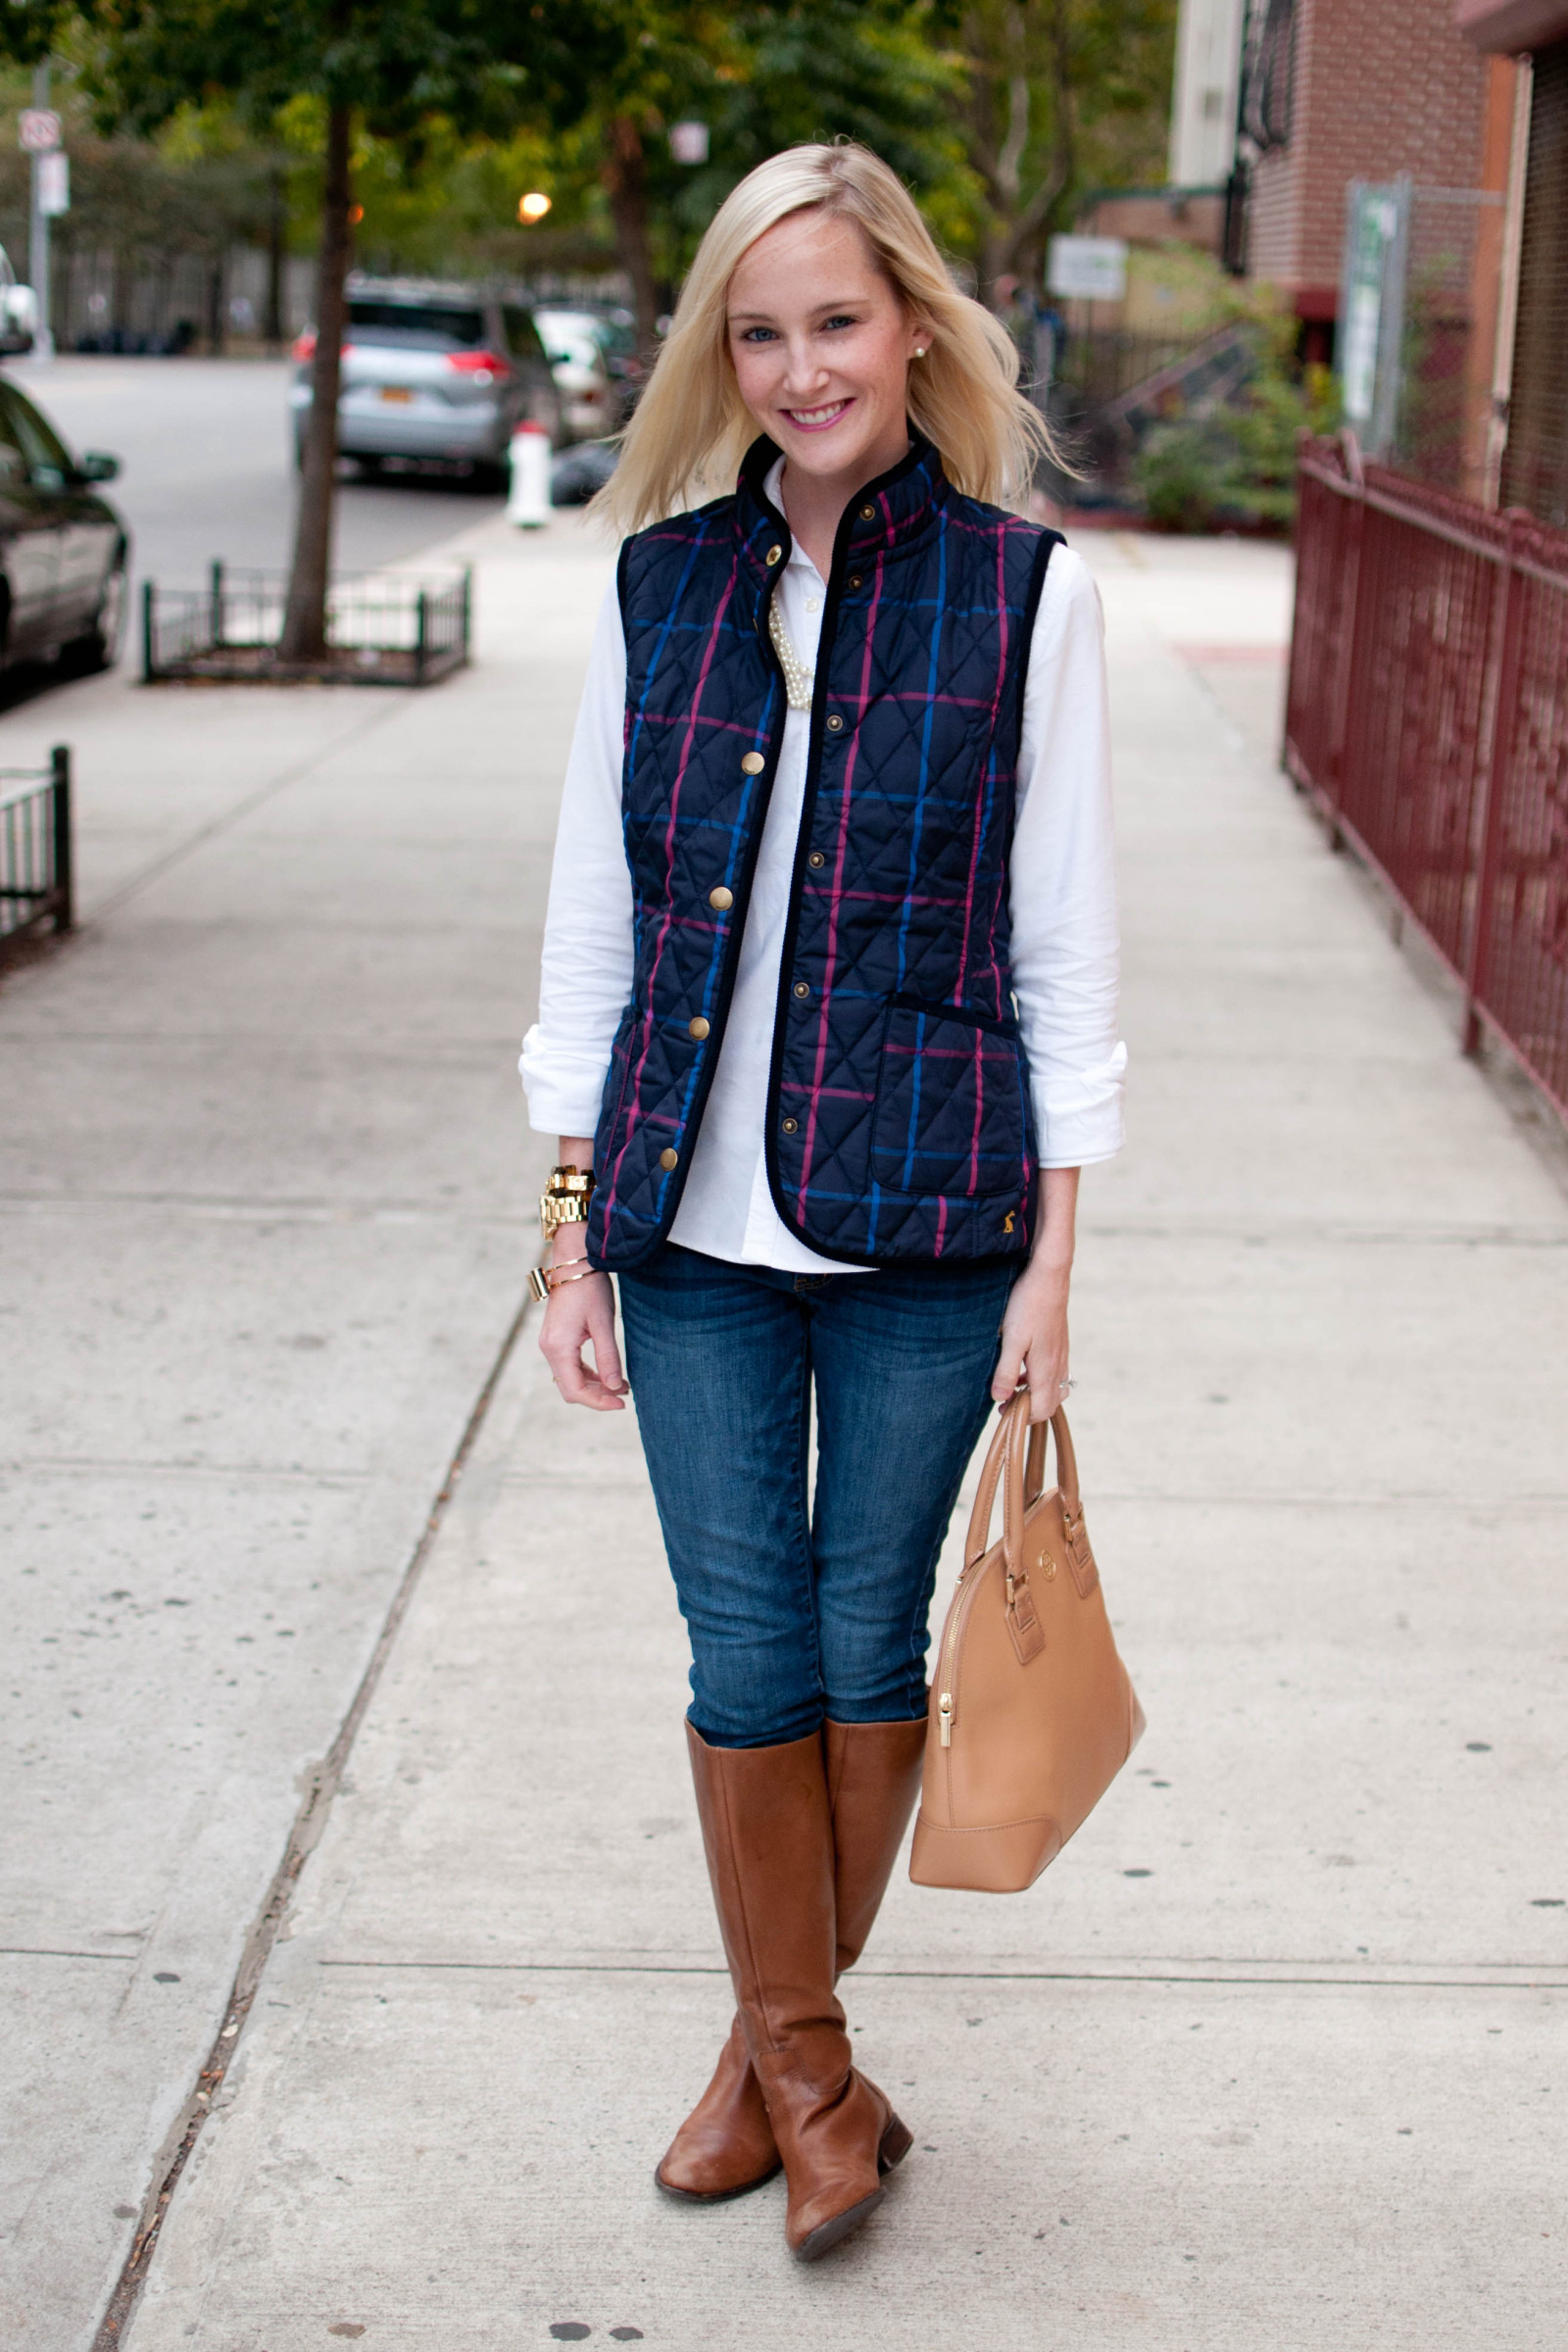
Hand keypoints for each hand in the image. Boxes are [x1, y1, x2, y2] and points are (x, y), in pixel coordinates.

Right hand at [537, 1225, 626, 1410]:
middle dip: (597, 1396)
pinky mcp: (555, 1338)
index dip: (599, 1402)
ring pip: (570, 1378)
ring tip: (621, 1384)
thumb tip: (614, 1388)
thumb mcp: (603, 1323)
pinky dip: (588, 1373)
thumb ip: (608, 1357)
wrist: (574, 1261)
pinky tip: (608, 1372)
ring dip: (594, 1385)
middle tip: (624, 1395)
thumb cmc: (590, 1288)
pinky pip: (569, 1366)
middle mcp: (548, 1349)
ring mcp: (550, 1344)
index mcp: (558, 1347)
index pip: (575, 1390)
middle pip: (570, 1388)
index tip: (622, 1403)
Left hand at [991, 1254, 1069, 1422]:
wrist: (1049, 1277)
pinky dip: (1039, 1379)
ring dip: (1034, 1394)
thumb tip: (1000, 1398)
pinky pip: (1054, 1372)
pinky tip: (1023, 1367)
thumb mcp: (1012, 1340)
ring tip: (1012, 1386)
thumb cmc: (1028, 1306)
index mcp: (1046, 1369)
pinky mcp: (1059, 1343)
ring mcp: (1061, 1354)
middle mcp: (1058, 1365)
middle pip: (1050, 1402)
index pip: (1042, 1409)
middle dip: (1030, 1409)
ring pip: (1054, 1388)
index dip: (1023, 1416)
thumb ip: (1006, 1371)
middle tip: (1005, 1402)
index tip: (1002, 1410)